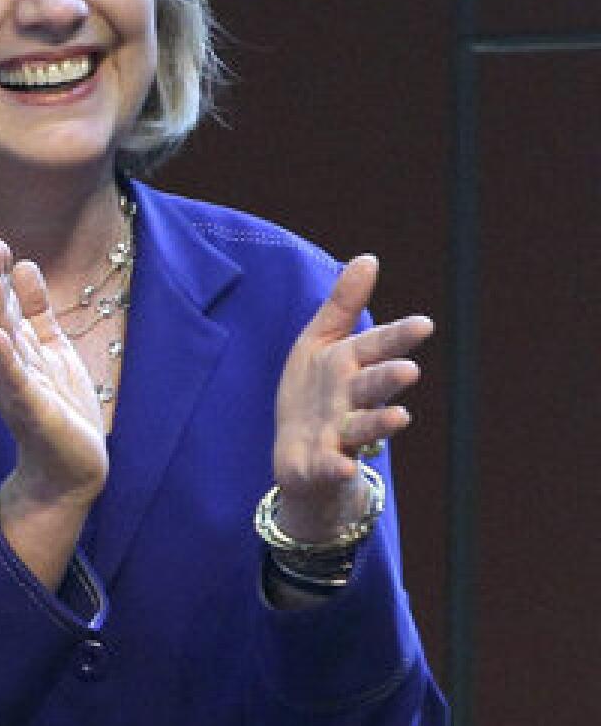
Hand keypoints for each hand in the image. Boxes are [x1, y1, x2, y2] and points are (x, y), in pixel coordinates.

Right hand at [0, 237, 108, 509]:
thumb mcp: (52, 350)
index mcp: (19, 348)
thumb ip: (37, 312)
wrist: (71, 470)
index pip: (7, 303)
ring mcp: (18, 387)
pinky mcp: (31, 410)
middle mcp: (11, 364)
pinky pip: (16, 380)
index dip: (1, 274)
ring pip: (4, 343)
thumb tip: (23, 265)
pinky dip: (6, 358)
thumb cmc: (61, 411)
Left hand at [272, 254, 433, 541]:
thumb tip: (369, 258)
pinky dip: (336, 467)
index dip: (399, 338)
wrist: (301, 458)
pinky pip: (329, 466)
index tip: (423, 325)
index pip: (377, 347)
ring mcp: (338, 435)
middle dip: (388, 378)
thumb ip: (343, 305)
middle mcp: (351, 400)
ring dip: (378, 422)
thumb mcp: (320, 343)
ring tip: (400, 417)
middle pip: (372, 387)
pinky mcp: (320, 465)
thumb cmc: (315, 395)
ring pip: (362, 427)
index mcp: (350, 366)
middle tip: (408, 371)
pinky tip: (343, 467)